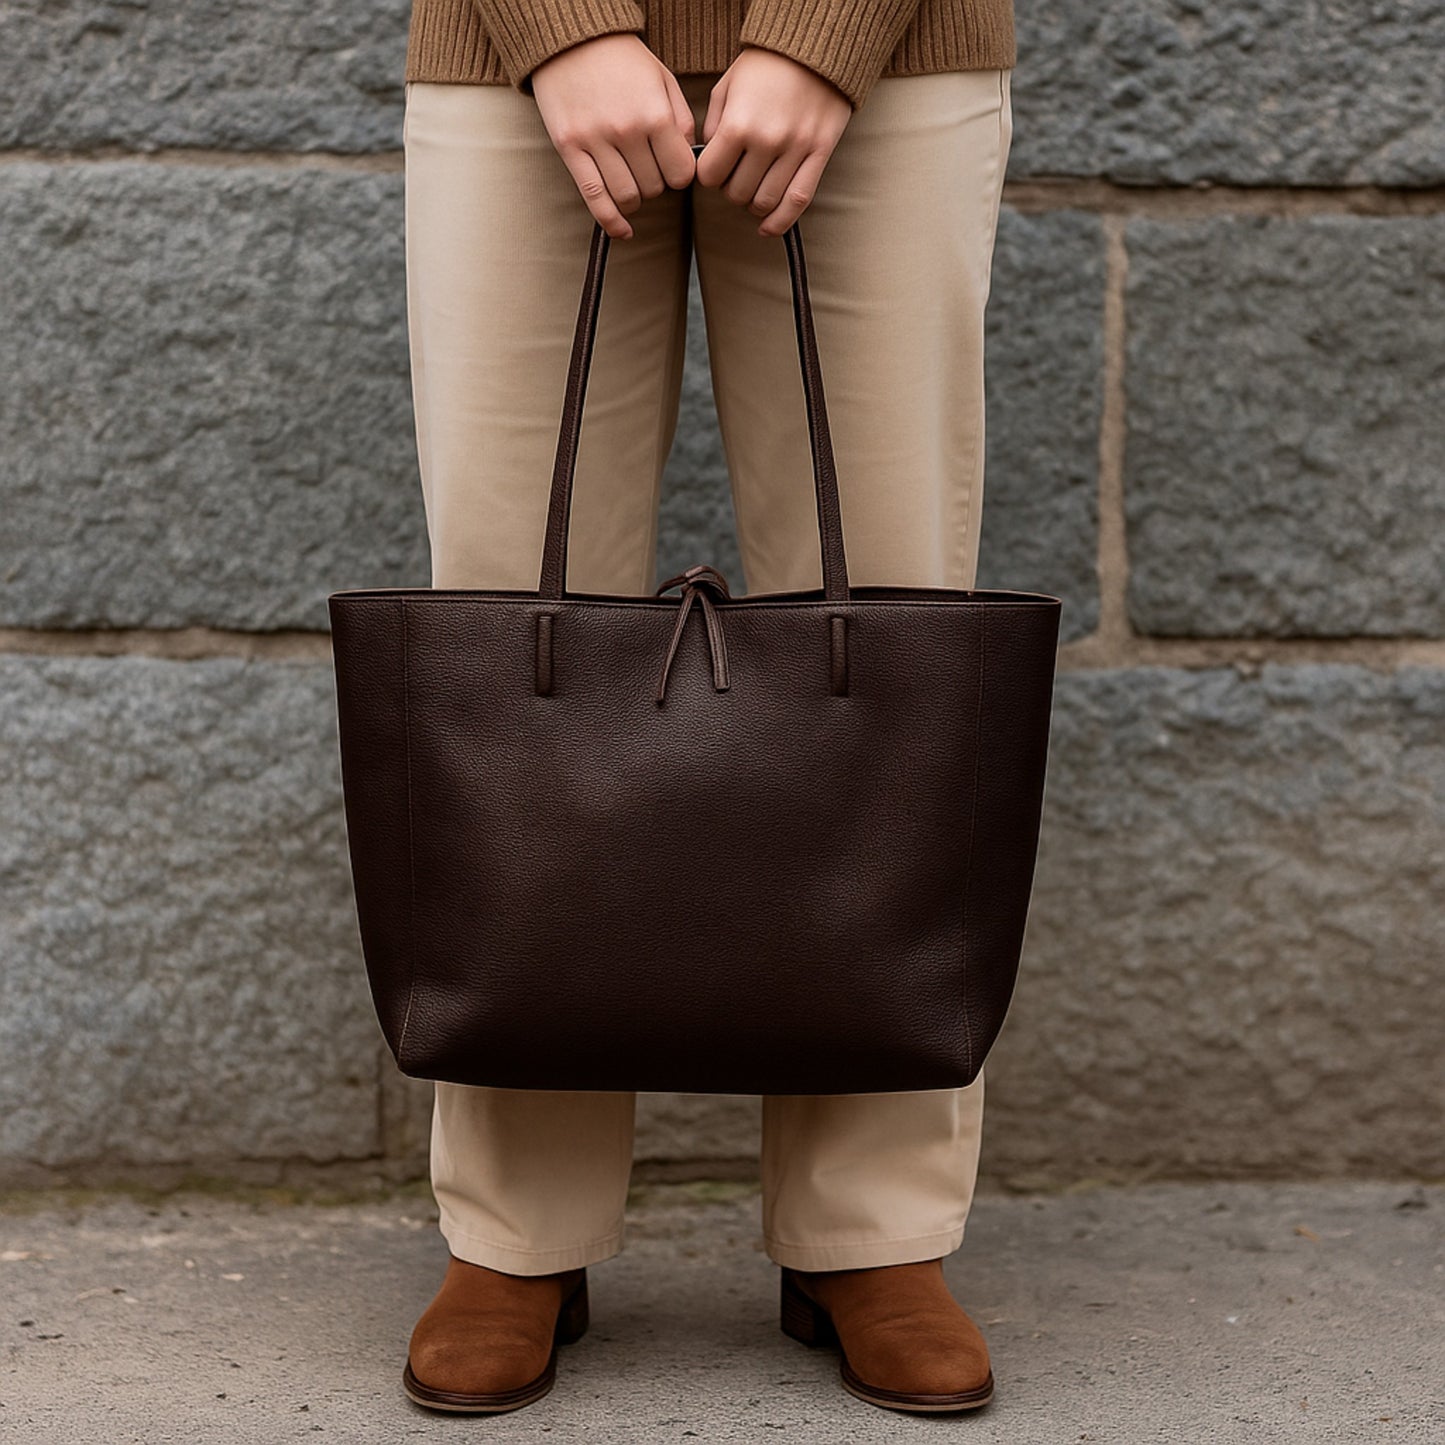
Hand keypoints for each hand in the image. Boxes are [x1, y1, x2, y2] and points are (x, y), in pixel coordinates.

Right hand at [531, 34, 697, 239]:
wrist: (573, 39)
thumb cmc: (622, 59)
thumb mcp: (662, 80)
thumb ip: (681, 119)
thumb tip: (689, 157)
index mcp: (655, 115)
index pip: (680, 175)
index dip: (679, 176)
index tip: (672, 168)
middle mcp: (627, 132)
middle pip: (653, 188)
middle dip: (656, 184)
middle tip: (648, 167)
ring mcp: (596, 142)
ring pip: (626, 197)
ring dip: (634, 199)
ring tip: (632, 182)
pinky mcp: (569, 149)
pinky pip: (593, 198)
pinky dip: (610, 221)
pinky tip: (623, 231)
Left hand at [695, 48, 852, 236]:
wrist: (815, 47)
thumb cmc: (765, 66)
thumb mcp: (727, 86)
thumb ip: (713, 125)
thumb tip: (708, 160)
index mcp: (738, 124)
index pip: (710, 176)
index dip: (708, 176)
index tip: (713, 170)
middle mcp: (767, 141)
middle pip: (736, 193)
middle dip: (730, 190)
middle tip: (735, 176)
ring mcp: (795, 150)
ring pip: (764, 202)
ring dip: (752, 204)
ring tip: (752, 191)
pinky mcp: (819, 154)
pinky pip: (798, 201)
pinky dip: (780, 222)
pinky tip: (767, 228)